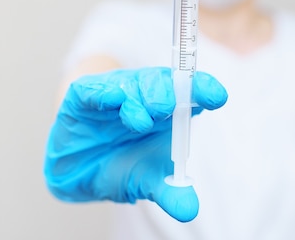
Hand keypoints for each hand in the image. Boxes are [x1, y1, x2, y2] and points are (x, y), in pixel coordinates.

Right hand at [44, 67, 226, 221]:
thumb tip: (189, 210)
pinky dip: (103, 93)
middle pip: (161, 84)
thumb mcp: (148, 180)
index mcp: (169, 110)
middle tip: (167, 110)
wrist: (78, 169)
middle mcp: (145, 94)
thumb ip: (170, 191)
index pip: (191, 91)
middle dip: (166, 94)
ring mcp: (115, 90)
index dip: (204, 89)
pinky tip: (113, 98)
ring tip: (140, 121)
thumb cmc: (123, 165)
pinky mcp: (84, 95)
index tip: (216, 96)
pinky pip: (94, 89)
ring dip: (137, 100)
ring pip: (130, 85)